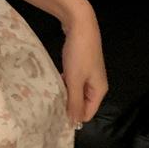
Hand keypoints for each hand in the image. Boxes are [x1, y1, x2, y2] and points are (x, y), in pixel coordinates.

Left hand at [60, 4, 107, 126]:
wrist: (81, 25)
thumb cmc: (79, 54)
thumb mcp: (74, 80)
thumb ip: (74, 101)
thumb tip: (75, 122)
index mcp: (99, 90)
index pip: (88, 114)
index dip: (74, 118)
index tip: (55, 119)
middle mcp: (96, 84)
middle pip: (82, 104)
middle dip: (68, 106)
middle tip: (49, 108)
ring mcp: (89, 74)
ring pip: (76, 92)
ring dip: (65, 95)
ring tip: (49, 98)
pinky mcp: (82, 66)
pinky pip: (73, 82)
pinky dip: (64, 84)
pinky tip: (54, 83)